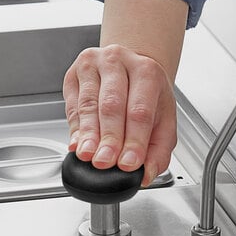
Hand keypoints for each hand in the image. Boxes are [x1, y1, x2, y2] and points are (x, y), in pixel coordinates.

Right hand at [63, 44, 177, 186]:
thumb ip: (158, 150)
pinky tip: (78, 144)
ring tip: (89, 155)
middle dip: (108, 138)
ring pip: (89, 104)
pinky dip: (75, 128)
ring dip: (88, 134)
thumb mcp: (163, 120)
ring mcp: (93, 65)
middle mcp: (119, 62)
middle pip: (112, 105)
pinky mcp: (73, 75)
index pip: (140, 110)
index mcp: (147, 71)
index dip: (134, 139)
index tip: (128, 163)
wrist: (131, 69)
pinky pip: (72, 105)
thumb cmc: (147, 95)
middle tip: (105, 162)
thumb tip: (146, 174)